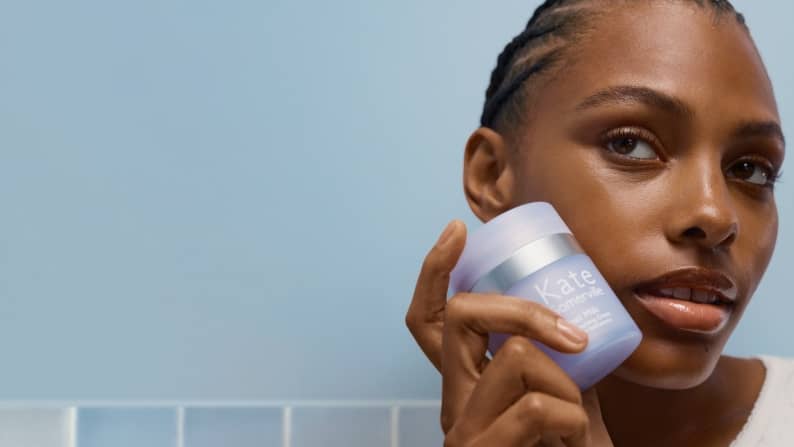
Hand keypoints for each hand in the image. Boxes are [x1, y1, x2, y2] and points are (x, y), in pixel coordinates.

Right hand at [406, 220, 613, 445]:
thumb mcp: (566, 410)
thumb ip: (562, 372)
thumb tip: (581, 322)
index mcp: (465, 387)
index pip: (427, 321)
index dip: (434, 272)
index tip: (458, 230)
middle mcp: (451, 403)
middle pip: (458, 319)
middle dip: (519, 309)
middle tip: (572, 333)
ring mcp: (461, 429)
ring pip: (513, 356)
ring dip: (567, 381)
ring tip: (580, 421)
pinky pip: (538, 407)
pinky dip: (574, 419)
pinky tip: (577, 445)